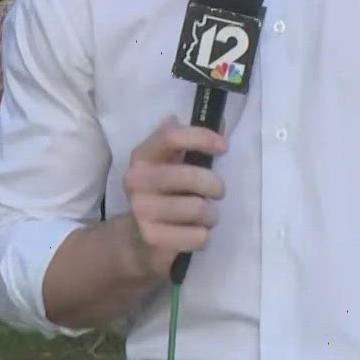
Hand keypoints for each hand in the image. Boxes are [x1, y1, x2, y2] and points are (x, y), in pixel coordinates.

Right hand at [119, 117, 226, 277]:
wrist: (137, 240)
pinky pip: (198, 236)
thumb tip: (220, 119)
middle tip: (216, 193)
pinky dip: (203, 236)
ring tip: (204, 216)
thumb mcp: (174, 165)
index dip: (201, 137)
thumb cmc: (164, 195)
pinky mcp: (152, 237)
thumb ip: (194, 143)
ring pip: (199, 209)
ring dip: (211, 215)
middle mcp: (136, 180)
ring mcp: (141, 210)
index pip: (170, 135)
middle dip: (215, 186)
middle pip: (192, 176)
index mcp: (143, 156)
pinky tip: (192, 233)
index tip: (223, 147)